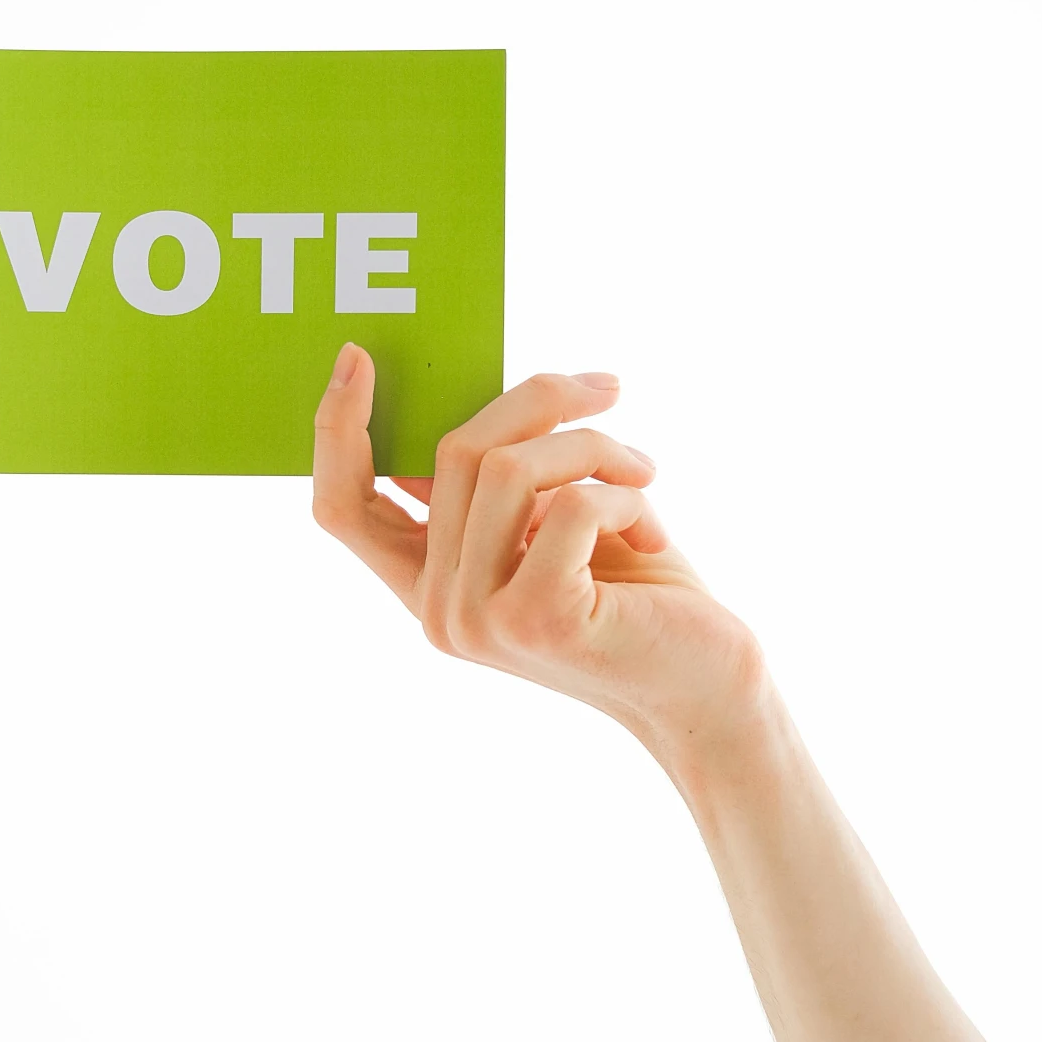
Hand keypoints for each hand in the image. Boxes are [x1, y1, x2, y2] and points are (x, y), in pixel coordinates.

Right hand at [312, 346, 768, 760]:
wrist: (705, 685)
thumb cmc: (637, 594)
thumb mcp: (549, 525)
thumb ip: (495, 482)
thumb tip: (474, 402)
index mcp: (425, 586)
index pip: (342, 507)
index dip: (336, 427)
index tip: (359, 356)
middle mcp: (436, 610)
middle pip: (452, 450)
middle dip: (540, 400)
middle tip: (607, 389)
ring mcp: (478, 620)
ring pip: (510, 466)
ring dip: (595, 448)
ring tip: (643, 474)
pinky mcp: (536, 618)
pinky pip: (569, 503)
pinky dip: (625, 496)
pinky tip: (654, 533)